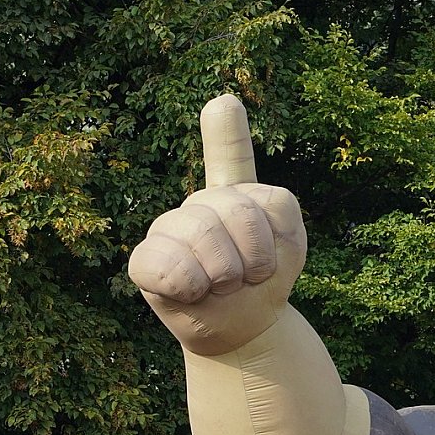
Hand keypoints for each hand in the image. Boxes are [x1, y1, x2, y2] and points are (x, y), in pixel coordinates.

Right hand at [129, 95, 305, 355]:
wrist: (242, 331)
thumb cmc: (262, 287)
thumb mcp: (288, 251)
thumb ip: (273, 217)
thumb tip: (215, 191)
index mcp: (239, 196)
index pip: (229, 157)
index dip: (226, 133)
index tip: (224, 103)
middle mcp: (202, 205)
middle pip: (239, 209)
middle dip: (259, 255)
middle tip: (250, 276)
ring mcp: (171, 228)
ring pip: (206, 233)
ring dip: (230, 273)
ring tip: (226, 284)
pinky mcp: (147, 260)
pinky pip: (171, 264)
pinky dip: (192, 285)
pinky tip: (194, 290)